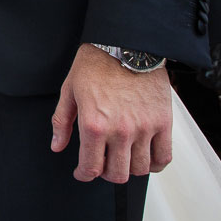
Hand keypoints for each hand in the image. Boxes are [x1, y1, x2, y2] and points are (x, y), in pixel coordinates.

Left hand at [51, 43, 171, 182]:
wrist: (125, 45)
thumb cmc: (95, 64)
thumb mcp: (69, 91)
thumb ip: (62, 122)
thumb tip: (57, 146)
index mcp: (93, 124)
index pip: (91, 167)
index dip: (84, 174)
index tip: (83, 172)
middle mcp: (120, 130)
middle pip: (117, 174)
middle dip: (106, 174)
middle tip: (102, 164)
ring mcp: (144, 128)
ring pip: (140, 169)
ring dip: (129, 169)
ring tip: (122, 159)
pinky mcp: (162, 122)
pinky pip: (163, 157)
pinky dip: (155, 164)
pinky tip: (145, 158)